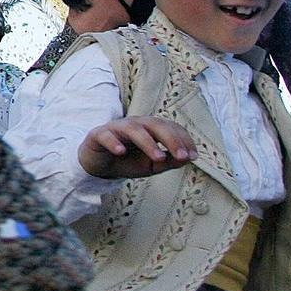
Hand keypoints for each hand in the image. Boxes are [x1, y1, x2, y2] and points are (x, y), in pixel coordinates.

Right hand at [77, 117, 195, 178]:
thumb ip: (170, 161)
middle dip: (171, 139)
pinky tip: (121, 152)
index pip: (170, 127)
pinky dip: (114, 143)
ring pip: (134, 129)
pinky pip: (106, 136)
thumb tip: (189, 158)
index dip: (183, 139)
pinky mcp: (98, 135)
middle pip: (155, 124)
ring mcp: (116, 128)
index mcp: (150, 128)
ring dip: (148, 143)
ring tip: (158, 158)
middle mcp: (135, 124)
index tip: (192, 156)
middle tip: (181, 156)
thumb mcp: (152, 165)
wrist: (99, 166)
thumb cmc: (127, 162)